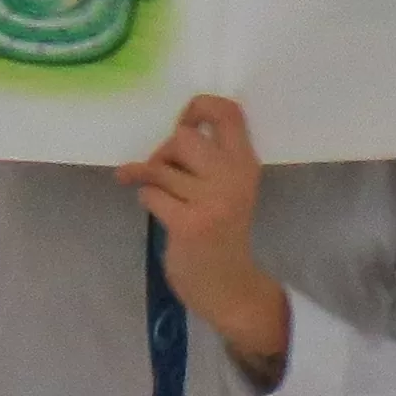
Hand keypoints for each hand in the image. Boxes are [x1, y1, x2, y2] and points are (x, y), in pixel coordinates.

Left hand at [121, 97, 289, 378]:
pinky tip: (163, 216)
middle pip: (182, 137)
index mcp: (246, 164)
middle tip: (168, 175)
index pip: (228, 112)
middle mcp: (234, 177)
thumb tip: (169, 133)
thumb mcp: (225, 189)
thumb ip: (208, 160)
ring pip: (160, 167)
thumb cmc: (221, 233)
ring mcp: (213, 201)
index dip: (198, 107)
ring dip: (152, 181)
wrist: (228, 287)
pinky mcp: (189, 223)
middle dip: (165, 153)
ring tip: (163, 197)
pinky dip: (148, 201)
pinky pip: (150, 194)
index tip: (185, 124)